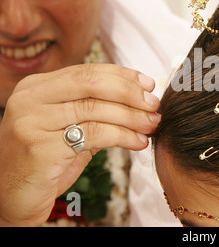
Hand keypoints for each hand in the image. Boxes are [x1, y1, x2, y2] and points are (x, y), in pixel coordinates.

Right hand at [0, 64, 159, 225]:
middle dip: (129, 92)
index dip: (122, 76)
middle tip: (154, 104)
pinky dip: (123, 136)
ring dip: (132, 117)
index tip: (148, 84)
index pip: (87, 71)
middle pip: (92, 83)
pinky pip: (94, 134)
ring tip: (152, 124)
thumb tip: (140, 99)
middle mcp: (30, 99)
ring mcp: (32, 121)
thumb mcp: (68, 128)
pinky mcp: (40, 147)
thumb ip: (95, 111)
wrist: (10, 197)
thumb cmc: (45, 161)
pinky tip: (138, 142)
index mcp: (36, 87)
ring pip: (96, 109)